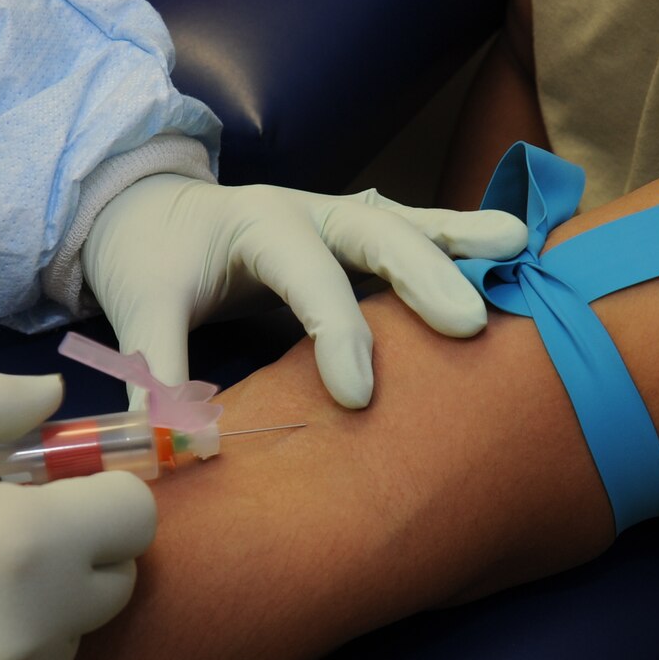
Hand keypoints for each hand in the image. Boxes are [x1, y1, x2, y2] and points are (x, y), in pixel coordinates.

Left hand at [81, 176, 527, 407]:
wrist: (148, 209)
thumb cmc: (151, 258)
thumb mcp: (138, 311)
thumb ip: (158, 377)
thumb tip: (177, 450)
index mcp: (254, 223)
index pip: (305, 272)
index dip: (334, 331)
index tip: (358, 396)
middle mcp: (307, 210)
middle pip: (375, 231)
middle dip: (422, 275)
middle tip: (467, 326)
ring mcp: (340, 216)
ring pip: (409, 223)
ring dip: (463, 242)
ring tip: (520, 253)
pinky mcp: (359, 235)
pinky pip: (418, 232)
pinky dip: (463, 240)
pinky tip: (516, 248)